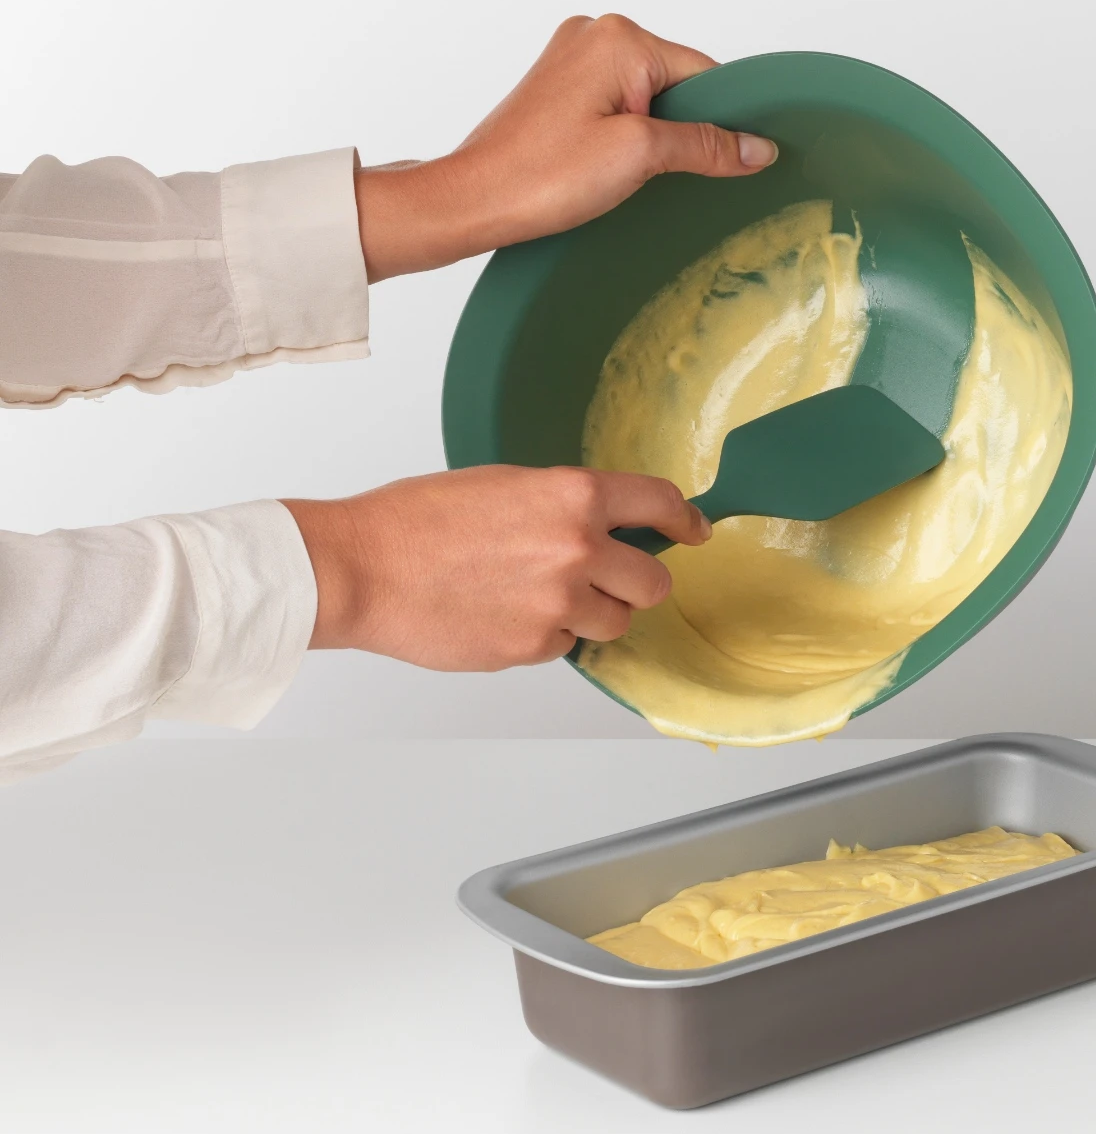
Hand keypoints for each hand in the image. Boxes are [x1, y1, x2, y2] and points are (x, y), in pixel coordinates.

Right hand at [282, 465, 709, 668]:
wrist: (363, 568)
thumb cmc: (416, 521)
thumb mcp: (504, 485)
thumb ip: (562, 506)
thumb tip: (601, 525)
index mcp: (572, 497)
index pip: (658, 504)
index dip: (685, 520)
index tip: (695, 530)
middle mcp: (577, 550)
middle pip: (654, 581)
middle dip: (637, 581)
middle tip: (608, 577)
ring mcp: (559, 604)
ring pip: (615, 622)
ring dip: (593, 613)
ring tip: (541, 597)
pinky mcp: (534, 647)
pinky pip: (567, 646)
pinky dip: (549, 636)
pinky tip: (508, 615)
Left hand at [354, 14, 777, 281]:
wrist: (473, 200)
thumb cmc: (540, 176)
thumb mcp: (639, 156)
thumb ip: (705, 145)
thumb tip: (757, 146)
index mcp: (619, 38)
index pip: (704, 73)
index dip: (724, 121)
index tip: (738, 159)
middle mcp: (595, 35)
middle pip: (678, 83)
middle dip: (684, 129)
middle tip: (661, 172)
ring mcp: (575, 59)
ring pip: (650, 97)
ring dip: (654, 137)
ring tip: (627, 172)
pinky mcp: (562, 88)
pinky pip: (620, 105)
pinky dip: (629, 135)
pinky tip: (613, 167)